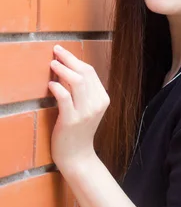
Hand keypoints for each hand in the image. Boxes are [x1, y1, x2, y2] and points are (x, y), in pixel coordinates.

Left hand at [48, 45, 109, 170]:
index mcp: (103, 99)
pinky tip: (51, 84)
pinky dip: (57, 88)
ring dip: (63, 70)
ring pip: (77, 82)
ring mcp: (86, 113)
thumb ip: (80, 90)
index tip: (62, 52)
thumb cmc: (78, 130)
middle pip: (85, 73)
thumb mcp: (85, 108)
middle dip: (69, 59)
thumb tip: (65, 68)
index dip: (75, 59)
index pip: (91, 72)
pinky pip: (65, 98)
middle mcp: (97, 104)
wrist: (77, 155)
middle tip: (56, 51)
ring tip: (52, 64)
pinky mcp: (72, 121)